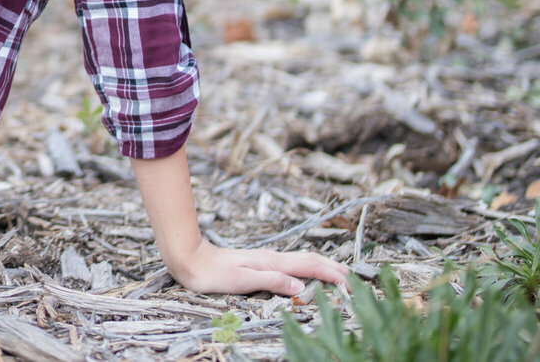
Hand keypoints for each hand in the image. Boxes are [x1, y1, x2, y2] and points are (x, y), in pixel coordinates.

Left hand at [165, 239, 349, 296]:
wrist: (191, 259)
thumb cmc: (213, 272)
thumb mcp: (242, 279)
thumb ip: (271, 280)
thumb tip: (300, 285)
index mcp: (272, 262)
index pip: (308, 266)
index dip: (330, 274)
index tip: (349, 284)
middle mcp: (272, 258)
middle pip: (309, 260)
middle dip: (332, 268)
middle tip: (352, 278)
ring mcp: (266, 259)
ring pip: (301, 260)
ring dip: (321, 266)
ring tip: (337, 273)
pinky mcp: (259, 263)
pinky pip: (290, 264)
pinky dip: (306, 267)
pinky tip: (305, 272)